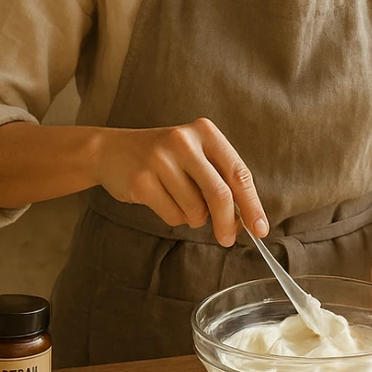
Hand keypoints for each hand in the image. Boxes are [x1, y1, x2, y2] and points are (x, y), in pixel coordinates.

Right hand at [95, 117, 268, 246]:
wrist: (112, 150)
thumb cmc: (164, 158)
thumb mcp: (195, 155)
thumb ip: (220, 179)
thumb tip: (246, 219)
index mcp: (205, 132)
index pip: (238, 173)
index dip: (252, 205)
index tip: (260, 229)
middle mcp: (183, 141)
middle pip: (220, 194)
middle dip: (228, 223)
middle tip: (228, 240)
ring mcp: (160, 160)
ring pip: (195, 210)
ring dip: (194, 218)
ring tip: (180, 201)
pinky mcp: (141, 181)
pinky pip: (173, 216)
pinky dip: (175, 218)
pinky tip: (163, 200)